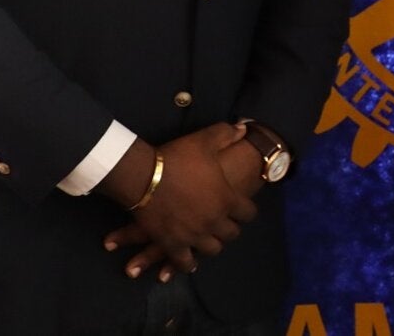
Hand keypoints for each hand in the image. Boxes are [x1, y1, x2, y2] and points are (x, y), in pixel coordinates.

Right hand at [101, 124, 256, 278]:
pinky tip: (189, 261)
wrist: (145, 176)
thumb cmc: (178, 158)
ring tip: (209, 239)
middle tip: (225, 222)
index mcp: (226, 199)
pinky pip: (185, 263)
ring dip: (212, 244)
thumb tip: (243, 130)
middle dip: (230, 228)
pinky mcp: (173, 245)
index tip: (243, 208)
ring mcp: (194, 236)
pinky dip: (188, 263)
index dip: (247, 210)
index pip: (248, 213)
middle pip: (231, 234)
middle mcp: (214, 222)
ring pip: (212, 250)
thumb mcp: (205, 140)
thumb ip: (227, 135)